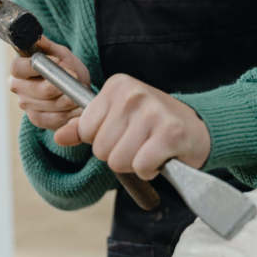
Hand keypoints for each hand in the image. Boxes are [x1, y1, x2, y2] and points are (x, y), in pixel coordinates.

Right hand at [9, 36, 91, 131]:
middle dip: (60, 85)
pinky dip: (70, 113)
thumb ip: (48, 46)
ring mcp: (27, 106)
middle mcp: (18, 88)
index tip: (57, 62)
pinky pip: (55, 119)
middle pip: (37, 90)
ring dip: (69, 99)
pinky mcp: (38, 120)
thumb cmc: (65, 68)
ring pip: (50, 105)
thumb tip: (36, 37)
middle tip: (76, 78)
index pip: (17, 68)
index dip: (36, 66)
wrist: (75, 88)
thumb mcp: (60, 53)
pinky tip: (79, 106)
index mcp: (18, 70)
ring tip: (80, 91)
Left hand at [54, 73, 210, 179]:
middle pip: (100, 149)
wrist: (198, 127)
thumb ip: (84, 127)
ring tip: (149, 149)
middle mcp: (133, 94)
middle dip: (117, 154)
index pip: (85, 129)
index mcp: (116, 85)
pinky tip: (159, 158)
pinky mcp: (169, 134)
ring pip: (119, 161)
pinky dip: (149, 171)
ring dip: (134, 164)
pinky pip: (141, 167)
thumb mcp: (116, 117)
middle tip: (138, 143)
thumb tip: (58, 137)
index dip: (100, 140)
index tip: (121, 133)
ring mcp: (152, 113)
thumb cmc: (153, 123)